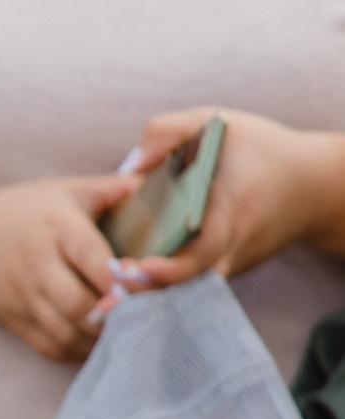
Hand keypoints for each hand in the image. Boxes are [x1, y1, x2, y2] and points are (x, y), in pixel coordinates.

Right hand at [0, 174, 139, 363]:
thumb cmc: (20, 212)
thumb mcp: (63, 190)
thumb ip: (110, 188)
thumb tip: (149, 183)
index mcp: (55, 227)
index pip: (92, 258)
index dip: (123, 278)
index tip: (145, 285)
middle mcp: (36, 264)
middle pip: (78, 303)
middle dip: (114, 314)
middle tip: (144, 314)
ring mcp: (22, 296)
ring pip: (66, 331)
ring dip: (99, 336)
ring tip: (125, 330)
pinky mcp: (14, 319)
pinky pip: (51, 346)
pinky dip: (79, 351)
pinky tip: (97, 341)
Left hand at [120, 107, 344, 289]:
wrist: (309, 184)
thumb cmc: (258, 149)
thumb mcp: (217, 123)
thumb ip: (169, 130)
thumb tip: (132, 164)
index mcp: (233, 210)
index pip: (205, 250)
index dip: (172, 267)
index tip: (139, 266)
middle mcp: (232, 246)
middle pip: (190, 284)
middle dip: (151, 290)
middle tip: (110, 290)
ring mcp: (229, 264)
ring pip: (188, 291)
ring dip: (151, 294)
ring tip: (109, 294)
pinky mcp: (222, 271)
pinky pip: (190, 286)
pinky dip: (161, 288)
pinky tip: (125, 287)